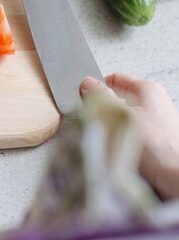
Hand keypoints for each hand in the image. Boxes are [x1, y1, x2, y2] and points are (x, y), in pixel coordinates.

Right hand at [81, 74, 178, 199]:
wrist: (175, 177)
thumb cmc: (157, 148)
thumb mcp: (121, 116)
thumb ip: (102, 97)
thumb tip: (87, 84)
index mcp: (148, 90)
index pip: (114, 78)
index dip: (98, 87)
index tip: (86, 97)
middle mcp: (153, 102)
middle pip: (117, 98)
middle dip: (103, 109)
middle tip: (94, 120)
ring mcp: (154, 120)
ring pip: (121, 116)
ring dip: (110, 125)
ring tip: (106, 136)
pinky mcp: (152, 138)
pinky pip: (127, 132)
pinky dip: (119, 138)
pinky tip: (116, 147)